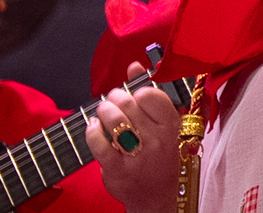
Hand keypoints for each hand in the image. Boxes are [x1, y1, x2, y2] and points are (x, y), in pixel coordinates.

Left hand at [84, 64, 184, 212]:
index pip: (150, 94)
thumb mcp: (163, 125)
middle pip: (127, 103)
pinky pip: (98, 142)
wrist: (156, 196)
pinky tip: (94, 129)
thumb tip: (134, 66)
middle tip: (111, 102)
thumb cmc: (160, 157)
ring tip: (103, 114)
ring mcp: (137, 156)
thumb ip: (150, 93)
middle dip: (113, 98)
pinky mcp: (117, 170)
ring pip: (112, 119)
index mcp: (171, 125)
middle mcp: (157, 140)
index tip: (134, 98)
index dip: (137, 93)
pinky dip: (91, 131)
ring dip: (102, 111)